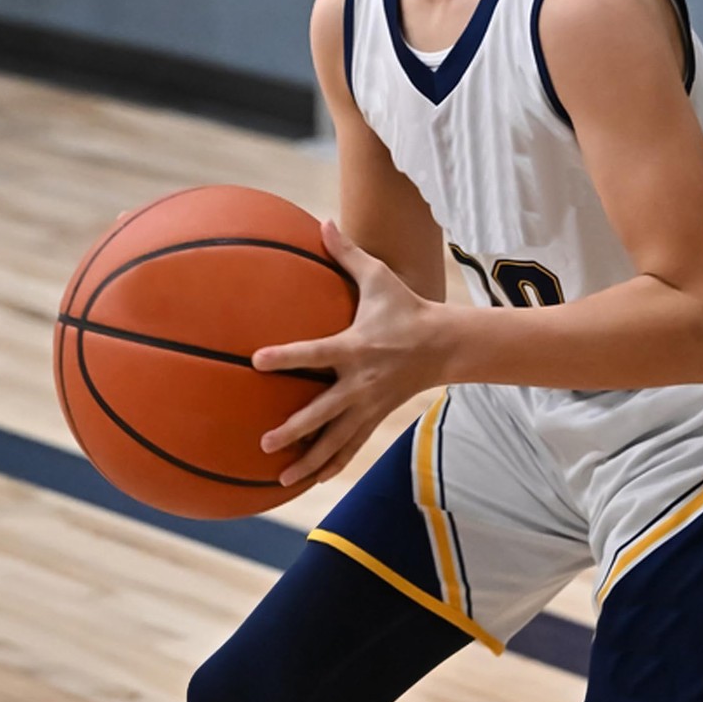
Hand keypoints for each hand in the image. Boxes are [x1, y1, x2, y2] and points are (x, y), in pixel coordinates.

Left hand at [252, 220, 442, 487]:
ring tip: (281, 479)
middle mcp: (361, 383)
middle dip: (295, 428)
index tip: (256, 361)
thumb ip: (347, 253)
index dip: (287, 356)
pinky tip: (309, 481)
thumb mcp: (380, 278)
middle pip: (323, 411)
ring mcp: (369, 405)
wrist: (446, 345)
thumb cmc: (407, 308)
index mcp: (356, 348)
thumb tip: (323, 221)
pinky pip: (350, 446)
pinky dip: (331, 464)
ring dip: (309, 459)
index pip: (316, 354)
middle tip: (265, 442)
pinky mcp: (375, 418)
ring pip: (336, 439)